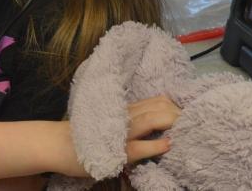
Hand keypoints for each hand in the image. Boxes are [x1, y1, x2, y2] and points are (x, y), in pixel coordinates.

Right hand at [47, 95, 180, 177]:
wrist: (56, 143)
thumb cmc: (84, 136)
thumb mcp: (110, 123)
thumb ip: (129, 121)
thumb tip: (151, 123)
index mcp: (126, 110)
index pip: (157, 100)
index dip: (176, 104)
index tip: (189, 112)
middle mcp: (126, 116)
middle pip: (159, 106)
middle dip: (180, 113)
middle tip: (194, 122)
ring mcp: (121, 132)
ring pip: (152, 120)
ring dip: (172, 123)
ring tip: (187, 129)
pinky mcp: (116, 150)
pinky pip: (139, 146)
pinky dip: (156, 145)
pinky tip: (168, 145)